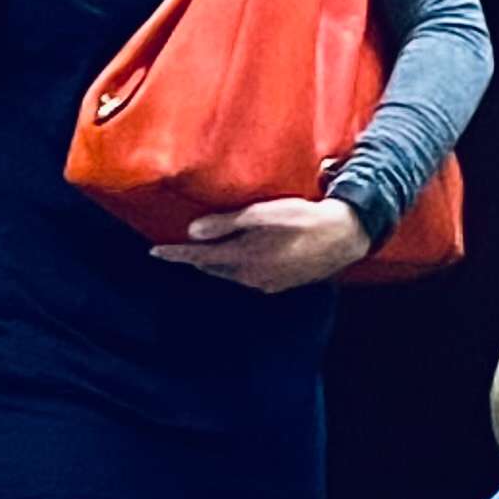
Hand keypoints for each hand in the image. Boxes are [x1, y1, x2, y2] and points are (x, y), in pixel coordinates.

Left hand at [150, 196, 371, 292]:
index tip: (155, 251)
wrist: (343, 236)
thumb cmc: (301, 218)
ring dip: (214, 264)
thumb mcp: (260, 214)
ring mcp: (267, 283)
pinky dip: (235, 268)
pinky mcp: (281, 284)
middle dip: (194, 259)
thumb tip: (192, 232)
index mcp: (243, 257)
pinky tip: (237, 259)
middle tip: (177, 248)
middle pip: (212, 268)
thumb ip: (226, 223)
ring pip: (229, 275)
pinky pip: (248, 278)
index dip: (176, 254)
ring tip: (203, 252)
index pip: (199, 258)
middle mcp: (251, 276)